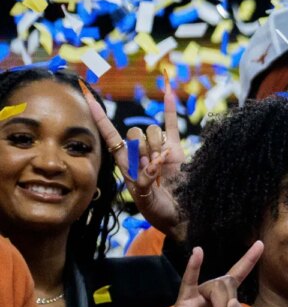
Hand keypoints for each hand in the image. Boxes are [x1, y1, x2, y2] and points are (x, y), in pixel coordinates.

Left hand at [90, 82, 185, 237]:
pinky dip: (170, 109)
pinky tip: (167, 90)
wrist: (181, 215)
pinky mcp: (176, 149)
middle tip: (152, 170)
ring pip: (153, 131)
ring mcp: (158, 149)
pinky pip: (171, 125)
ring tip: (165, 168)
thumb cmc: (160, 212)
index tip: (86, 95)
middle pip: (135, 133)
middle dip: (143, 149)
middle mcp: (140, 153)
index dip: (99, 117)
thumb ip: (145, 183)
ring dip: (158, 147)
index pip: (109, 135)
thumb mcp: (147, 202)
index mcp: (125, 163)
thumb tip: (154, 163)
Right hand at [147, 244, 262, 306]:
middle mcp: (212, 296)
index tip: (260, 244)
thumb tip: (235, 302)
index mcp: (224, 303)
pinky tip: (198, 253)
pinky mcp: (184, 302)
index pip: (238, 276)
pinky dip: (194, 267)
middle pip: (229, 285)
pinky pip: (189, 281)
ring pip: (217, 287)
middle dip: (230, 306)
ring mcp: (198, 297)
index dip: (249, 261)